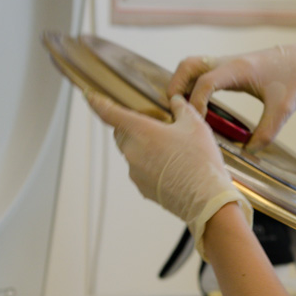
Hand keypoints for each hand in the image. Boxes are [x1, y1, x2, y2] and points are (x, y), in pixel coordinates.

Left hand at [85, 91, 252, 258]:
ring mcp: (135, 171)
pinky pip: (141, 170)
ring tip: (172, 152)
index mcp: (141, 131)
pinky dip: (151, 166)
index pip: (109, 113)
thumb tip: (176, 101)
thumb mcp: (196, 125)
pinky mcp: (142, 187)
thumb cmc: (201, 160)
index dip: (97, 102)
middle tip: (157, 127)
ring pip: (132, 152)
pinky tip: (174, 169)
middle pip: (122, 133)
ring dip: (144, 148)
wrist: (206, 199)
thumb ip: (182, 108)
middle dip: (133, 127)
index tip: (89, 96)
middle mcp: (132, 151)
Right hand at [167, 43, 295, 151]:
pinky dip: (194, 83)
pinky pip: (204, 70)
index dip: (196, 102)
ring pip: (194, 65)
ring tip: (182, 107)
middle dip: (177, 85)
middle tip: (174, 109)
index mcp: (239, 69)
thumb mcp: (283, 110)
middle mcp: (229, 62)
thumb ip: (266, 132)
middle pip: (189, 65)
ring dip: (182, 82)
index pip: (205, 82)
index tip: (197, 122)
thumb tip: (248, 152)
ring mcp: (229, 63)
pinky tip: (199, 104)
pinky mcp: (232, 68)